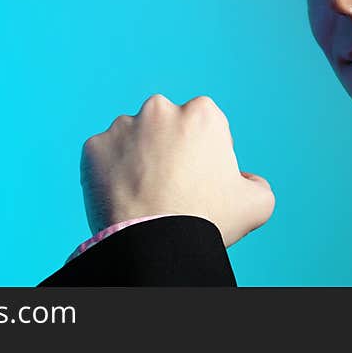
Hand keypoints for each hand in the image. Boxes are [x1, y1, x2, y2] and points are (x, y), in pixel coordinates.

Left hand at [79, 93, 274, 247]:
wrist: (153, 244)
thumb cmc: (207, 221)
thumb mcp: (257, 204)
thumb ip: (258, 183)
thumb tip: (246, 179)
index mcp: (202, 112)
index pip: (204, 123)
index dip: (205, 150)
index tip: (200, 176)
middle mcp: (160, 108)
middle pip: (166, 125)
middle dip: (167, 147)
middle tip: (170, 184)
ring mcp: (122, 126)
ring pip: (132, 138)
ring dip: (137, 157)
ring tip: (144, 193)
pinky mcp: (93, 147)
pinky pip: (103, 156)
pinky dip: (109, 172)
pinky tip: (122, 196)